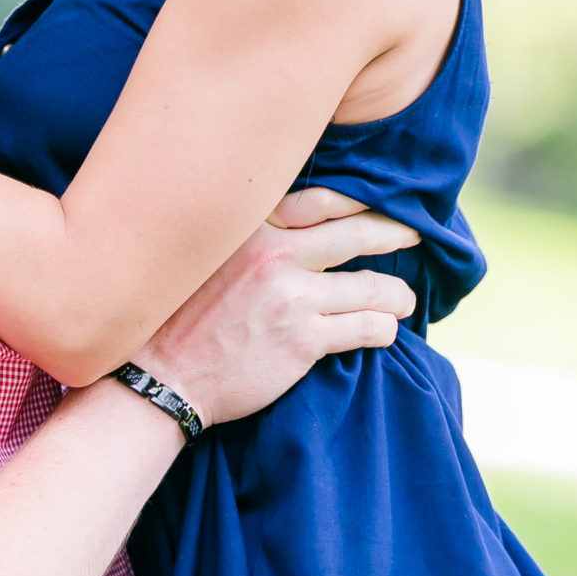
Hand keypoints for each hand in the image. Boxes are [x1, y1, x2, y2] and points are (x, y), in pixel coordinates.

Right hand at [140, 196, 418, 429]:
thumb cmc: (183, 315)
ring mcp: (291, 298)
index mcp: (250, 227)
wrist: (161, 376)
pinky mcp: (303, 340)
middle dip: (395, 233)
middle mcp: (273, 254)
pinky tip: (383, 332)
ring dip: (397, 295)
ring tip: (403, 300)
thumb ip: (252, 235)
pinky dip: (383, 330)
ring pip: (372, 287)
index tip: (383, 201)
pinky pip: (367, 329)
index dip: (362, 200)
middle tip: (415, 234)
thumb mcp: (207, 256)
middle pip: (357, 233)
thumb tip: (301, 225)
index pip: (323, 199)